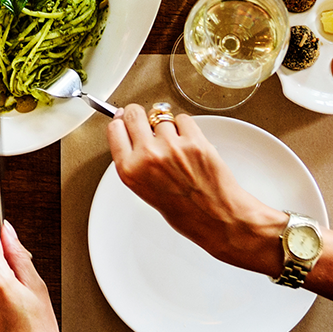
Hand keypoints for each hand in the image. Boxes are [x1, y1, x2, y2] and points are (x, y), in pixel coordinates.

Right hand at [106, 105, 285, 276]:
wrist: (217, 218)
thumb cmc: (185, 211)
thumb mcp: (145, 190)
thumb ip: (135, 162)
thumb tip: (132, 135)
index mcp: (130, 170)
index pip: (115, 129)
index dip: (122, 122)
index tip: (126, 119)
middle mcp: (147, 156)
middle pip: (134, 114)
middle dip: (141, 116)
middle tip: (148, 123)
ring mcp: (171, 147)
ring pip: (162, 117)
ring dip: (168, 127)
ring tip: (178, 148)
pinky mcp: (194, 141)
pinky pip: (183, 119)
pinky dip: (187, 128)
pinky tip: (190, 145)